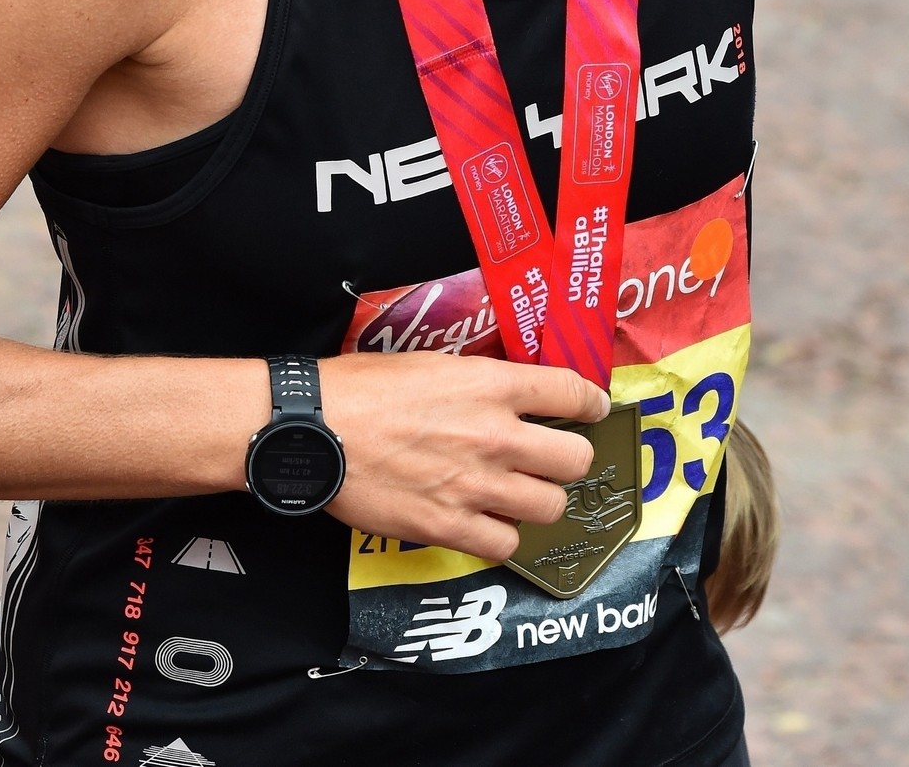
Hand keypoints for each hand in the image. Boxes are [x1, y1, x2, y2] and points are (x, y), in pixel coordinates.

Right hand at [318, 351, 608, 560]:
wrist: (316, 428)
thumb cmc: (362, 387)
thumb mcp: (432, 363)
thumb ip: (479, 381)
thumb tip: (507, 392)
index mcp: (491, 384)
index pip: (572, 393)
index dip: (591, 404)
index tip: (592, 410)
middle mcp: (495, 435)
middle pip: (575, 460)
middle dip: (570, 459)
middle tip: (552, 458)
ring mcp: (476, 485)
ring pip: (550, 507)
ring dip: (539, 500)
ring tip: (520, 493)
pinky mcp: (449, 527)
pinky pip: (505, 544)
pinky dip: (501, 535)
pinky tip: (486, 521)